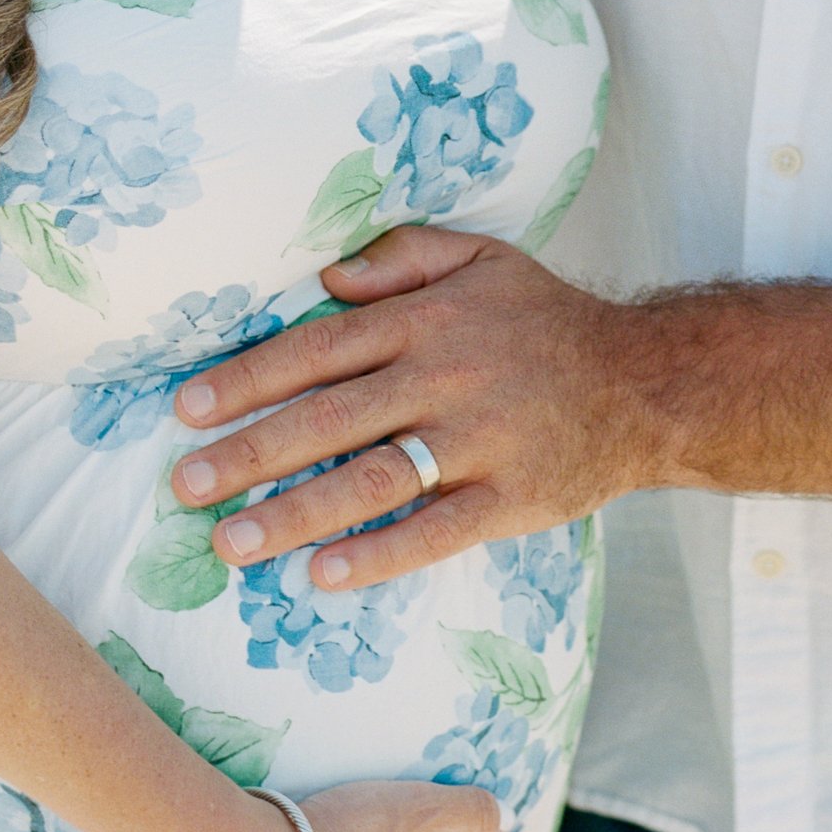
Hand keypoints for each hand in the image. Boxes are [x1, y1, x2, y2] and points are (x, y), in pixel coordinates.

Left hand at [170, 228, 650, 592]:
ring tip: (231, 543)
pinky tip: (325, 575)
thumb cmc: (545, 321)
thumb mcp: (482, 259)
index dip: (249, 377)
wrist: (646, 382)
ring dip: (295, 513)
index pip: (319, 348)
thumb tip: (325, 275)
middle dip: (250, 453)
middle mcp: (446, 377)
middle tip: (184, 485)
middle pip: (331, 417)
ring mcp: (479, 441)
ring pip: (373, 478)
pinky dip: (381, 553)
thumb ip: (403, 255)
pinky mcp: (511, 498)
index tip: (188, 408)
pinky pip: (437, 532)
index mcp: (428, 320)